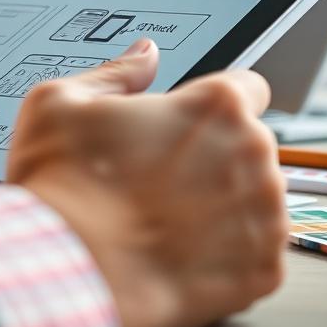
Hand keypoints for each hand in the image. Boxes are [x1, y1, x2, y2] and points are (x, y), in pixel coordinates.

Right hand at [8, 39, 286, 326]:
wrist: (67, 268)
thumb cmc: (62, 184)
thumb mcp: (63, 101)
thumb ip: (119, 72)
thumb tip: (145, 56)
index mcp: (216, 106)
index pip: (247, 88)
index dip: (212, 107)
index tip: (187, 127)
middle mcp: (254, 155)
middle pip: (249, 147)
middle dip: (214, 159)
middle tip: (158, 179)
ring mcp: (265, 217)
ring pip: (257, 202)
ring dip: (223, 207)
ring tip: (165, 221)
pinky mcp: (263, 270)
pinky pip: (256, 255)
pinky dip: (227, 257)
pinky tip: (180, 254)